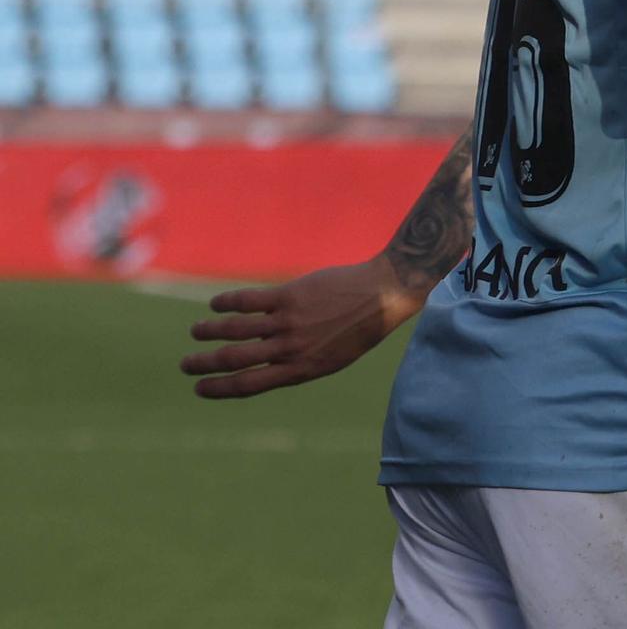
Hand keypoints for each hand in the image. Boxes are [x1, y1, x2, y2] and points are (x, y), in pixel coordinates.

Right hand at [179, 256, 425, 398]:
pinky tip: (215, 305)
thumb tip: (265, 366)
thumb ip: (297, 364)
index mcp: (300, 370)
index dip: (218, 388)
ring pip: (235, 330)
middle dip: (204, 365)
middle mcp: (290, 349)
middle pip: (234, 361)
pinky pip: (249, 301)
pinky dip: (226, 303)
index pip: (248, 386)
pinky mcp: (290, 295)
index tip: (199, 388)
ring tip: (195, 332)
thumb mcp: (331, 359)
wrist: (382, 295)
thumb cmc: (358, 329)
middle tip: (185, 364)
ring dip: (209, 332)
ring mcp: (289, 322)